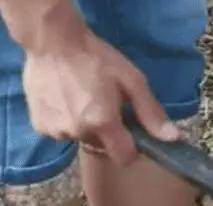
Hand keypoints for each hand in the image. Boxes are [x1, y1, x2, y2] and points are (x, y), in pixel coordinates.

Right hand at [21, 22, 180, 164]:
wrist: (51, 40)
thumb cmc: (96, 58)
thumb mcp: (131, 81)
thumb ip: (151, 113)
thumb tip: (173, 138)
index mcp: (102, 123)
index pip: (124, 158)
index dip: (131, 149)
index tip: (130, 133)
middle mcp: (78, 132)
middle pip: (102, 146)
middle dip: (107, 132)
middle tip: (103, 104)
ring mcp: (56, 131)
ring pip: (81, 138)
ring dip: (84, 125)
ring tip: (80, 97)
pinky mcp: (39, 126)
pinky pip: (61, 132)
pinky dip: (66, 121)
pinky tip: (64, 99)